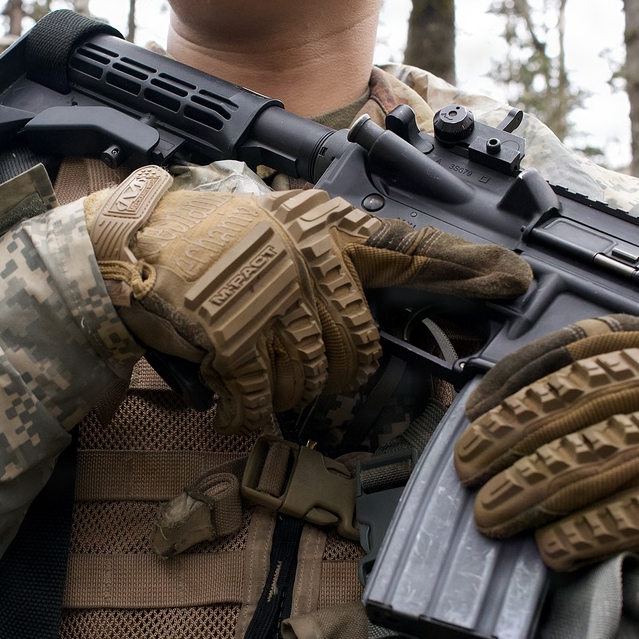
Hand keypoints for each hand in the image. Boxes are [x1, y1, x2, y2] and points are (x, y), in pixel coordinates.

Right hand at [86, 166, 530, 432]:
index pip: (410, 249)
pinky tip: (228, 391)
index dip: (465, 270)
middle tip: (296, 357)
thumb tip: (383, 315)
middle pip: (360, 347)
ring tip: (251, 359)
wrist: (124, 254)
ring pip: (317, 380)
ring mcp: (271, 301)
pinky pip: (266, 405)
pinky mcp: (236, 341)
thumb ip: (332, 264)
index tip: (515, 280)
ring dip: (287, 387)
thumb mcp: (276, 231)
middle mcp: (306, 261)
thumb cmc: (202, 245)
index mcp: (321, 229)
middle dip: (337, 370)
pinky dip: (248, 410)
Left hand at [453, 312, 638, 570]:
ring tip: (493, 514)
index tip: (475, 408)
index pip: (588, 345)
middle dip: (514, 435)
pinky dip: (597, 529)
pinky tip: (559, 548)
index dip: (520, 377)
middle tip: (467, 471)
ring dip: (538, 484)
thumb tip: (562, 451)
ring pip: (609, 450)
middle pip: (585, 398)